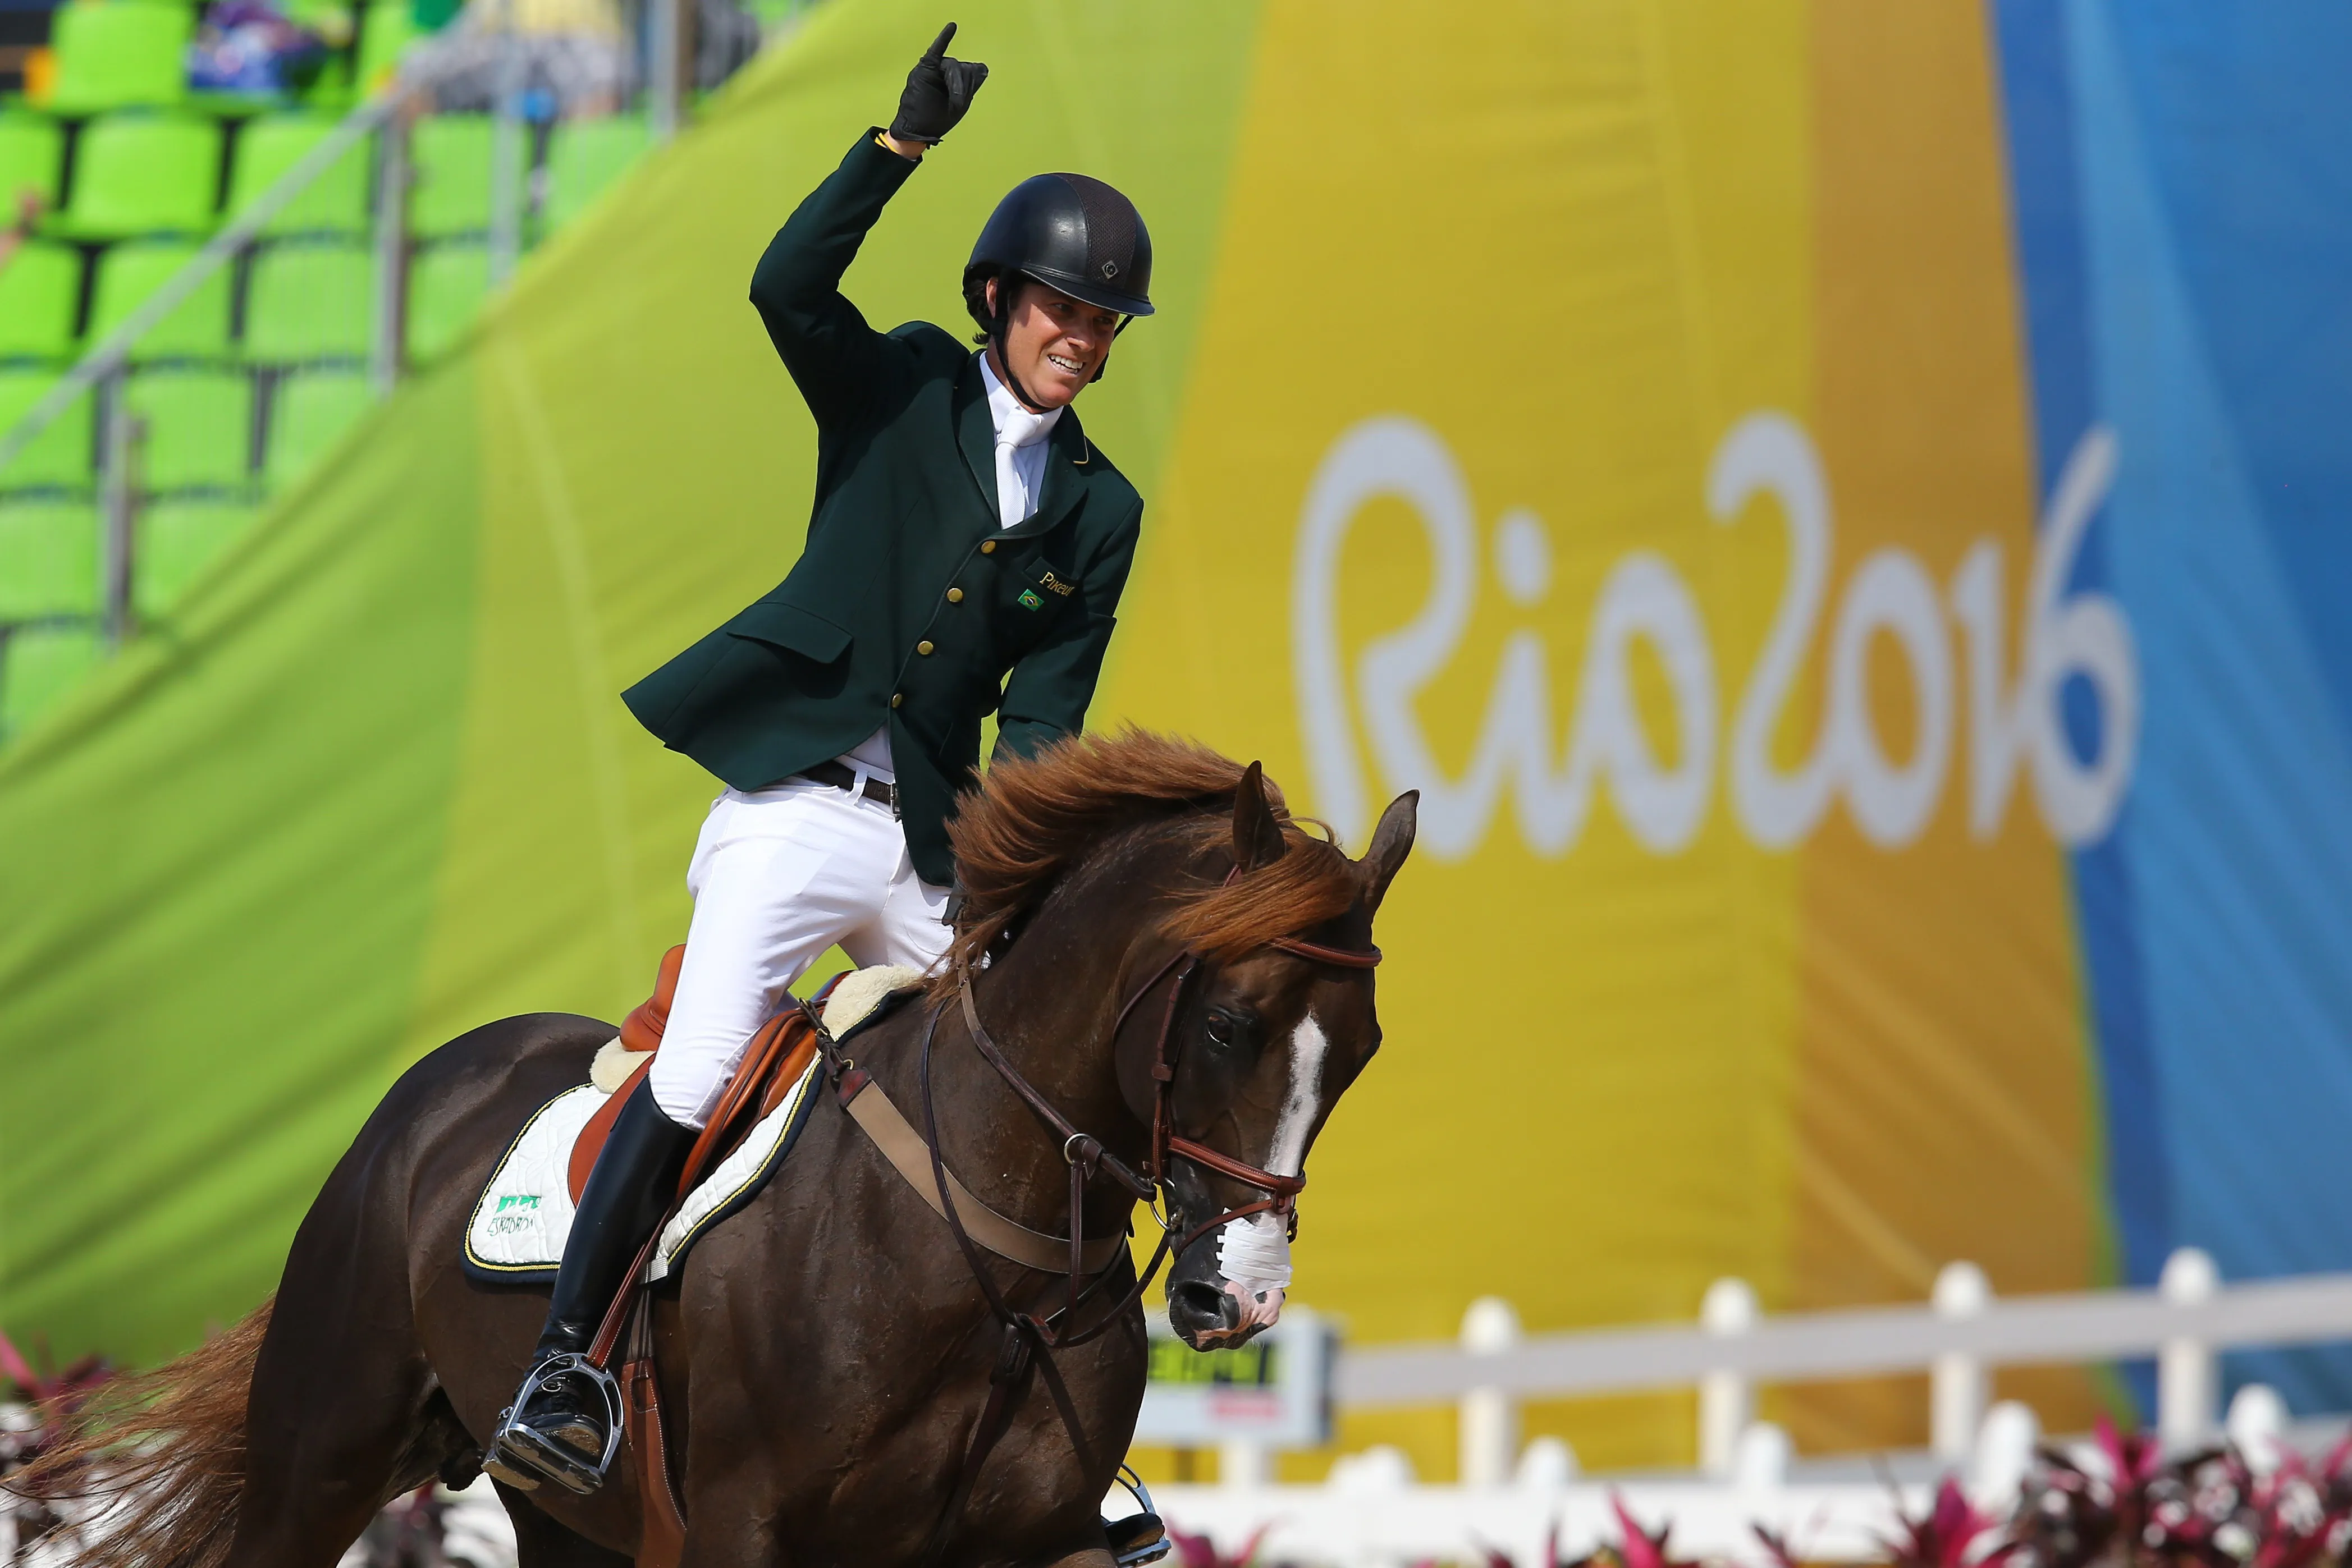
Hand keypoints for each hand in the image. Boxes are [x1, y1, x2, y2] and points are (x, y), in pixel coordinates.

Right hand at [889, 22, 987, 145]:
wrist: (917, 128)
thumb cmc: (935, 119)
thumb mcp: (959, 105)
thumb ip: (970, 86)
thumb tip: (981, 68)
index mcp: (960, 83)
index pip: (976, 71)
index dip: (974, 79)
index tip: (967, 94)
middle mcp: (949, 73)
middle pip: (965, 68)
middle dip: (962, 84)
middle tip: (955, 100)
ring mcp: (937, 70)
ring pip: (953, 66)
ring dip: (954, 82)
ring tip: (950, 96)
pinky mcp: (926, 68)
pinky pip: (937, 50)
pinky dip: (944, 38)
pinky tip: (952, 28)